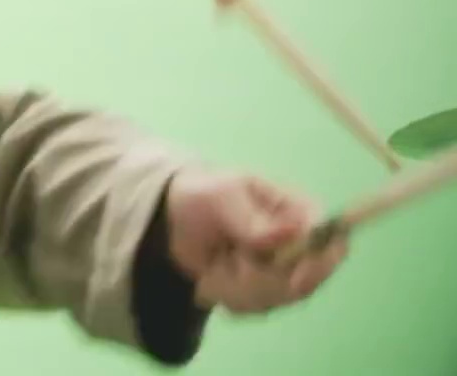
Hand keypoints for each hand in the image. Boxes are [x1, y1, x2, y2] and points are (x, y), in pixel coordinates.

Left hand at [163, 168, 347, 314]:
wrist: (173, 221)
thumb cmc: (203, 196)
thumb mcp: (222, 197)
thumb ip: (253, 220)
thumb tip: (291, 233)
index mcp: (299, 212)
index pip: (331, 242)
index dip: (318, 264)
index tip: (293, 279)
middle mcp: (300, 245)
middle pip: (307, 281)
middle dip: (263, 279)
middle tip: (230, 260)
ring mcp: (285, 272)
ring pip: (278, 298)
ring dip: (238, 286)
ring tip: (215, 264)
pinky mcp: (265, 292)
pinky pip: (257, 308)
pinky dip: (229, 296)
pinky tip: (213, 277)